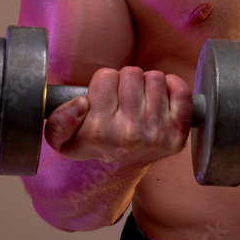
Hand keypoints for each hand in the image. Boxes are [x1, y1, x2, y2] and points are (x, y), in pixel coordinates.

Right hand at [44, 66, 192, 167]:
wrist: (124, 166)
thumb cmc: (95, 144)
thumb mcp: (64, 140)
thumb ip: (58, 121)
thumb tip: (80, 104)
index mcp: (99, 132)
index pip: (105, 76)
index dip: (104, 83)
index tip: (104, 97)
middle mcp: (128, 134)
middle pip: (132, 73)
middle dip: (126, 81)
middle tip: (123, 99)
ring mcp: (156, 135)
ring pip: (155, 77)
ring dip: (147, 84)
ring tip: (140, 100)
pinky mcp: (177, 135)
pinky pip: (181, 91)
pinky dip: (172, 87)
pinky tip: (160, 99)